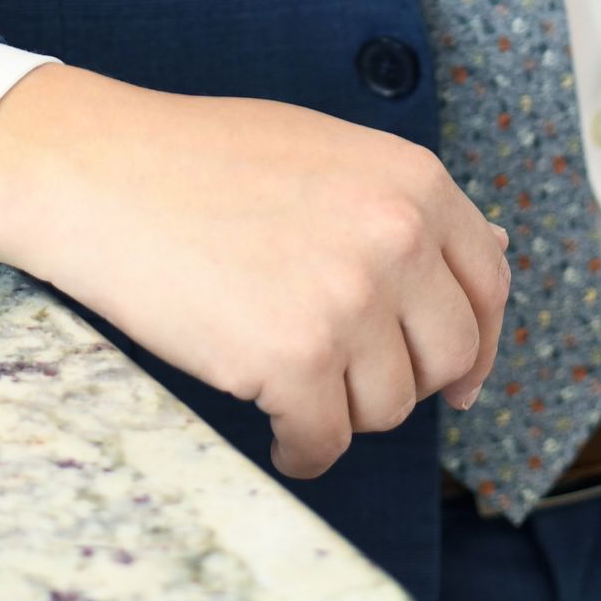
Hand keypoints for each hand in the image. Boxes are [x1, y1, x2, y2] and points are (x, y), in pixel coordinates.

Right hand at [0, 65, 510, 478]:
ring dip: (340, 406)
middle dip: (402, 380)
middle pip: (449, 357)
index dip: (479, 341)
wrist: (101, 173)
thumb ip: (404, 205)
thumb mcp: (326, 152)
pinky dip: (300, 447)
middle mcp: (397, 235)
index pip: (489, 283)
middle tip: (347, 379)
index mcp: (412, 179)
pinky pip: (326, 442)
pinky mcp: (294, 359)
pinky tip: (271, 423)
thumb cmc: (201, 161)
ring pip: (386, 406)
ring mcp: (349, 299)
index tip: (458, 379)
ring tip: (282, 370)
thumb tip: (500, 254)